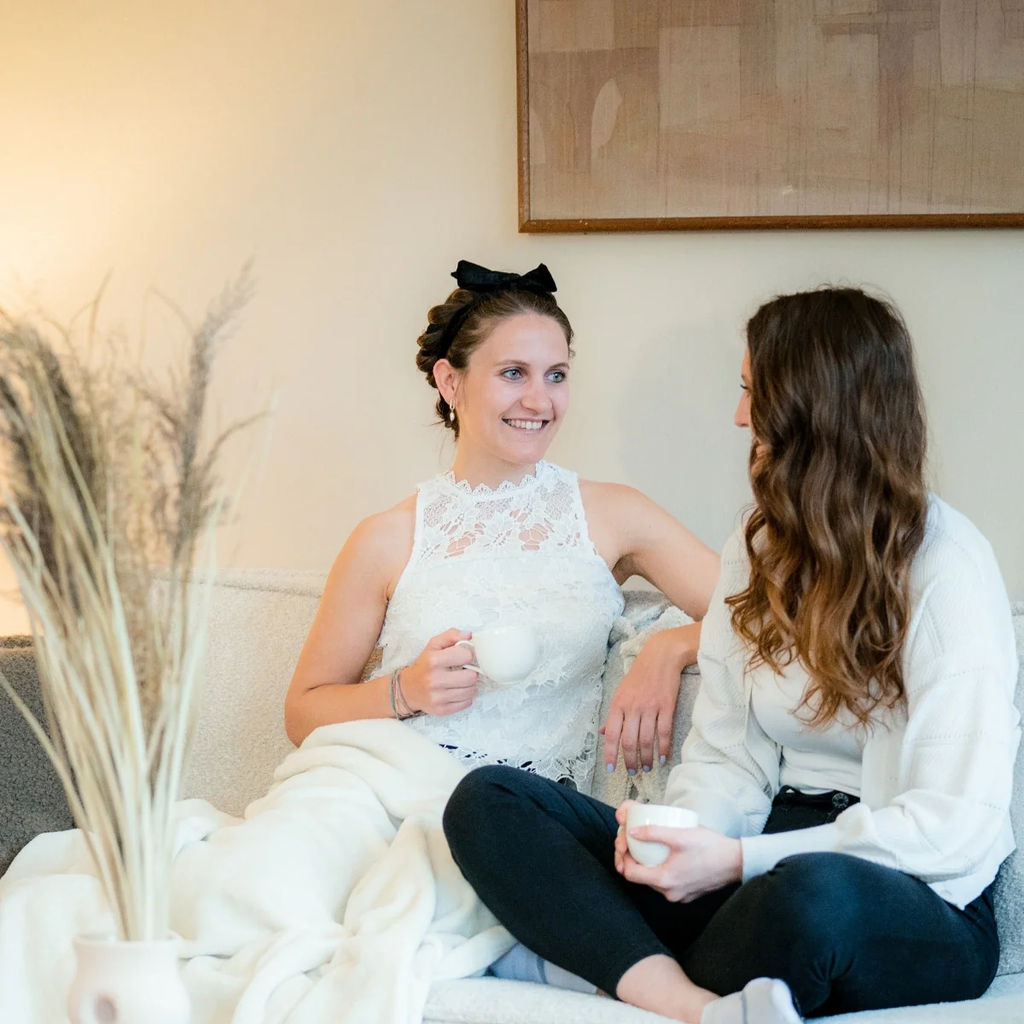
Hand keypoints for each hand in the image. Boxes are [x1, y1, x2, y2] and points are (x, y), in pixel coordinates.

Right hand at [398, 629, 478, 716]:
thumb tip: (469, 635)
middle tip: (465, 671)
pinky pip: (466, 703)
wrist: (407, 689)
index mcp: (433, 661)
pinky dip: (466, 697)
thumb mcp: (433, 645)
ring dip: (470, 685)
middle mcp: (435, 680)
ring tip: (461, 681)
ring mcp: (438, 697)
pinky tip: (457, 691)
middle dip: (471, 672)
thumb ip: (451, 635)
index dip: (468, 655)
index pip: (466, 656)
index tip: (464, 657)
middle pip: (471, 676)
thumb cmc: (424, 665)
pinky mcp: (441, 710)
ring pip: (471, 691)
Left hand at [600, 624, 697, 772]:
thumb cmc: (639, 675)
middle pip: (629, 742)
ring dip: (647, 758)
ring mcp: (650, 707)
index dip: (610, 754)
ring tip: (647, 768)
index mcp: (618, 704)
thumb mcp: (620, 693)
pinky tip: (663, 758)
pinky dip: (663, 748)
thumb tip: (603, 733)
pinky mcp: (667, 706)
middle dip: (630, 761)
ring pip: (646, 740)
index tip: (611, 769)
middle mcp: (632, 707)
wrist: (661, 656)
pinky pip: (664, 732)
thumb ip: (612, 715)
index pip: (611, 735)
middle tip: (632, 772)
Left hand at [613, 800, 741, 902]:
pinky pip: (667, 884)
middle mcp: (670, 893)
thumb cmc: (710, 847)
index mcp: (665, 880)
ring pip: (654, 882)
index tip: (625, 844)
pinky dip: (662, 871)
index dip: (623, 858)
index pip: (630, 874)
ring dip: (648, 866)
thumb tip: (632, 832)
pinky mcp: (688, 894)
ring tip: (648, 847)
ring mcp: (680, 896)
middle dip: (634, 861)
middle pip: (641, 879)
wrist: (737, 862)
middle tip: (634, 843)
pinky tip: (665, 856)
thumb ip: (653, 833)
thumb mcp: (679, 834)